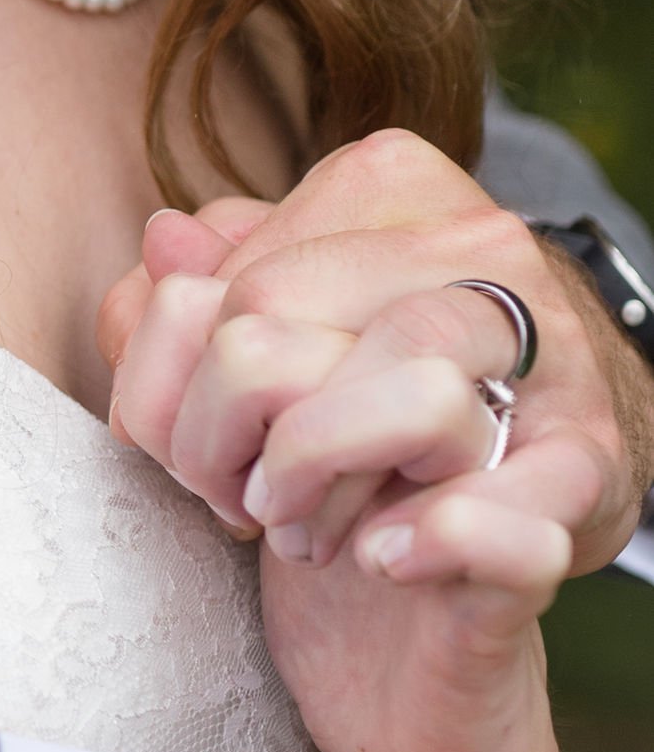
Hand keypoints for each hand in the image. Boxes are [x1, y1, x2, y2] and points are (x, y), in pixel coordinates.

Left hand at [99, 127, 652, 575]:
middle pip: (282, 335)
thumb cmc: (366, 406)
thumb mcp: (272, 332)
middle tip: (240, 498)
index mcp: (393, 191)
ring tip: (302, 533)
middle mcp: (485, 259)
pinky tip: (382, 560)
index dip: (183, 386)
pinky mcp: (589, 477)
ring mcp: (551, 364)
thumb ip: (195, 291)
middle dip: (224, 441)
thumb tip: (162, 243)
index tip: (203, 442)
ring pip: (410, 397)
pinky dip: (432, 542)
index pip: (228, 286)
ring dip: (315, 486)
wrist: (518, 498)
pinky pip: (511, 512)